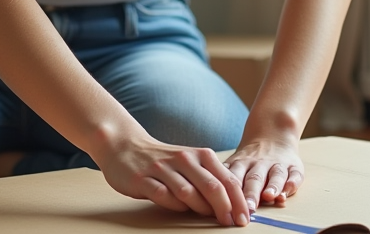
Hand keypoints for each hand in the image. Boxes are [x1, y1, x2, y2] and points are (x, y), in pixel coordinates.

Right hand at [96, 134, 250, 226]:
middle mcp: (183, 160)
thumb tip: (233, 204)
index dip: (238, 200)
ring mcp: (162, 169)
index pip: (226, 179)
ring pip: (188, 192)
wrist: (124, 145)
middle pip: (212, 186)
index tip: (245, 217)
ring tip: (207, 218)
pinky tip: (178, 209)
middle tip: (231, 223)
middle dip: (225, 208)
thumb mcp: (190, 163)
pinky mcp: (143, 179)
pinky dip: (173, 205)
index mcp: (199, 155)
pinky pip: (162, 195)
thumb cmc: (162, 159)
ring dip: (201, 209)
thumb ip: (209, 179)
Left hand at [223, 138, 304, 212]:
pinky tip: (289, 190)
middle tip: (249, 207)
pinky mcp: (294, 166)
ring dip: (273, 186)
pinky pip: (295, 174)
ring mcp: (277, 164)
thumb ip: (227, 177)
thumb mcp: (235, 162)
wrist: (272, 135)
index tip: (229, 206)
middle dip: (251, 193)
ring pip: (276, 174)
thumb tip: (214, 199)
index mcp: (242, 163)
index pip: (236, 178)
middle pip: (255, 178)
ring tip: (270, 196)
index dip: (232, 192)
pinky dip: (293, 182)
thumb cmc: (249, 159)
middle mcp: (259, 163)